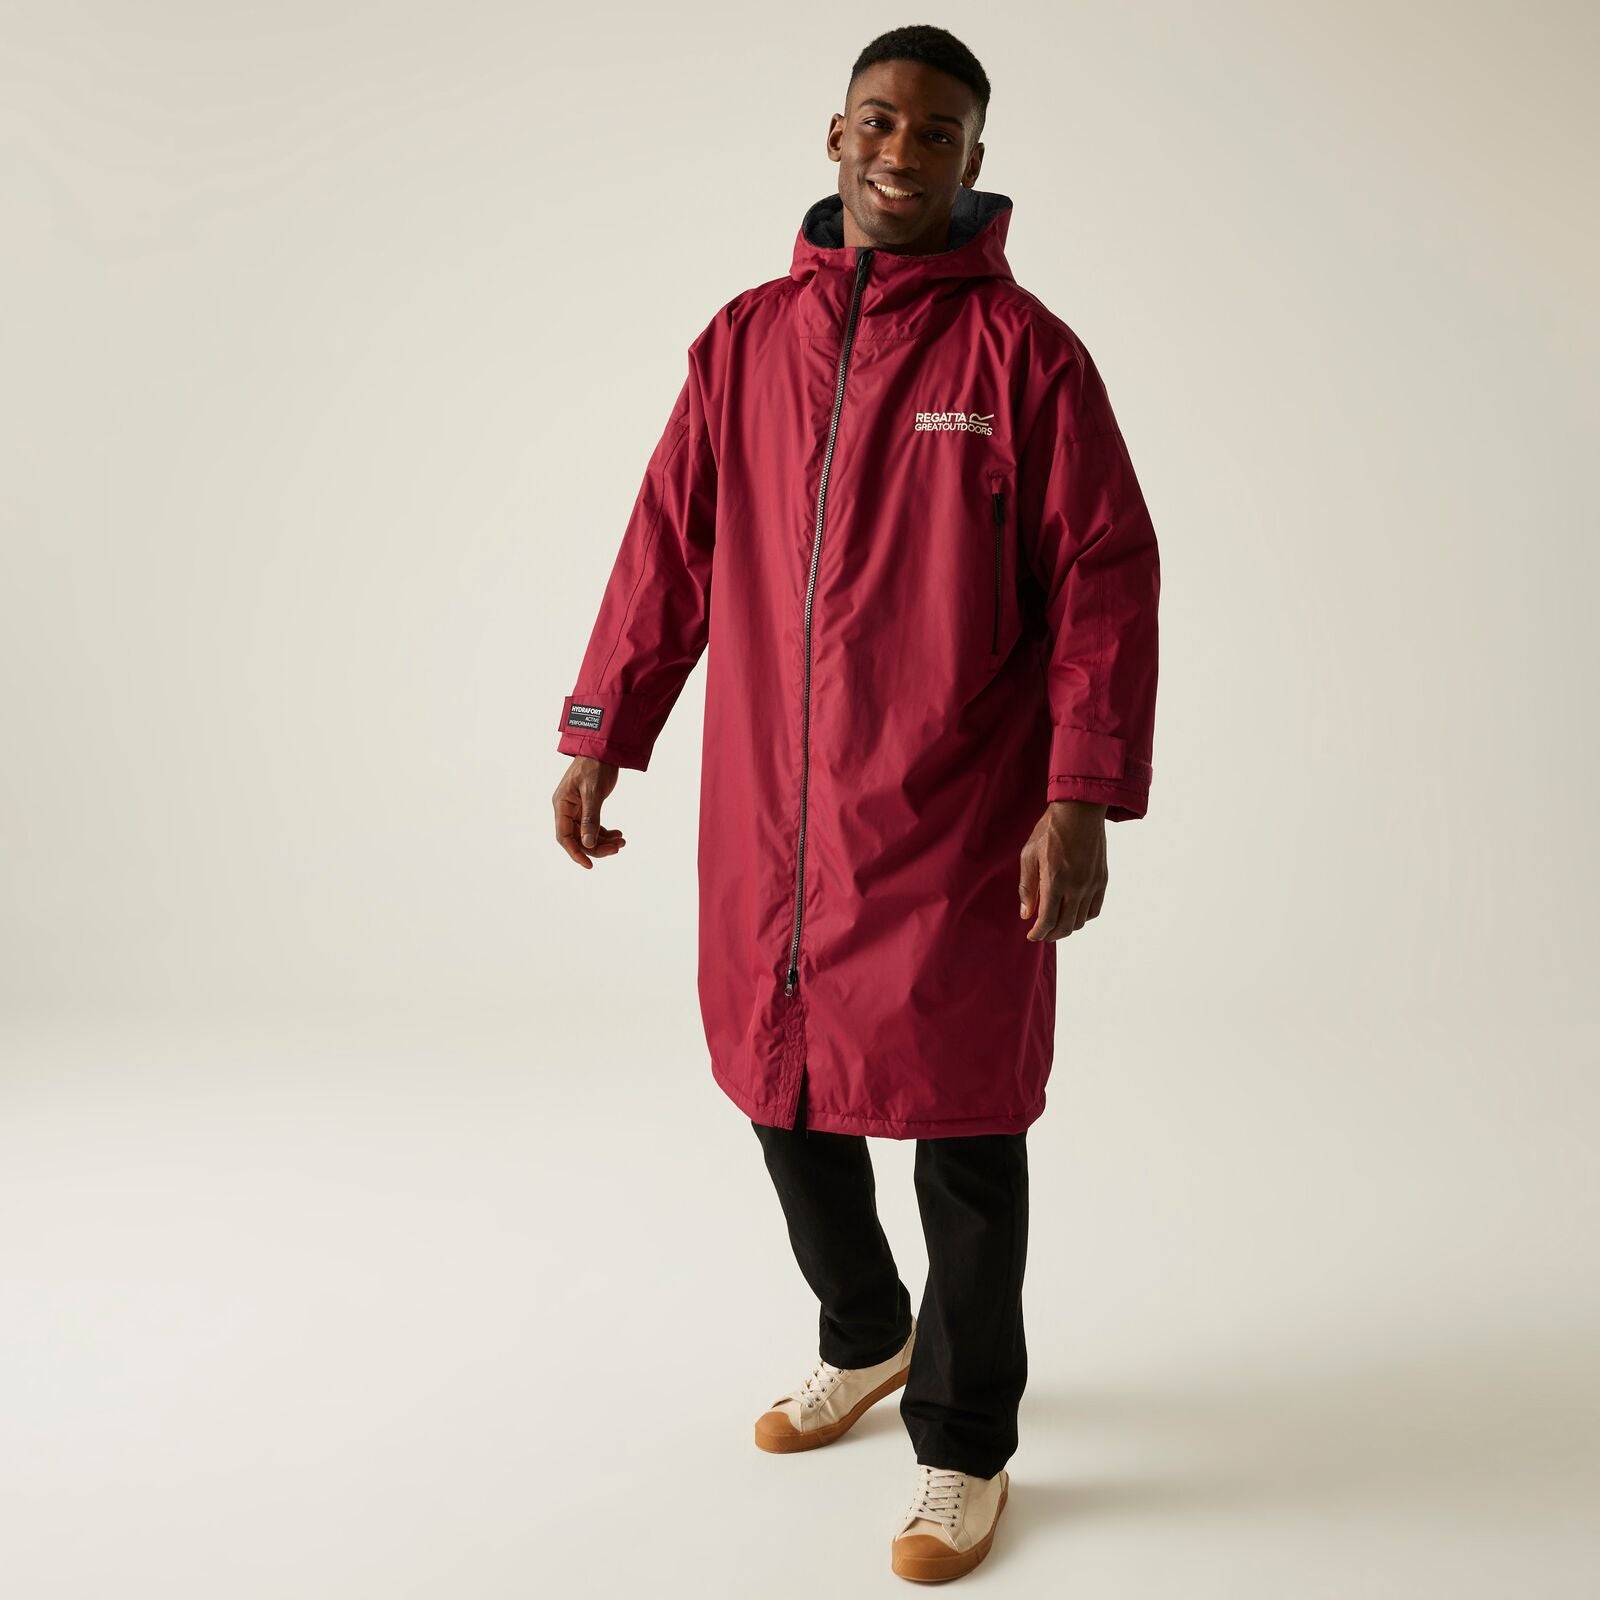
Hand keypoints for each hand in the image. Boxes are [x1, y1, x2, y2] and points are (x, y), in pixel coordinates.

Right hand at [553, 756, 627, 868]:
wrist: (604, 748)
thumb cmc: (595, 765)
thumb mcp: (594, 792)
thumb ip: (591, 818)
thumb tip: (587, 844)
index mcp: (562, 804)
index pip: (564, 837)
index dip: (575, 853)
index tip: (589, 865)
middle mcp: (566, 808)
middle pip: (577, 837)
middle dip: (597, 846)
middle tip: (617, 847)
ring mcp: (576, 808)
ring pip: (587, 833)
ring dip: (603, 840)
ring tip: (622, 841)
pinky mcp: (587, 806)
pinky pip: (593, 825)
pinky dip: (605, 832)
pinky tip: (618, 834)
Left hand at [1019, 800, 1107, 939]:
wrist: (1080, 810)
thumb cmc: (1050, 830)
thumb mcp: (1029, 855)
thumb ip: (1027, 887)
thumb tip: (1026, 913)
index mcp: (1055, 880)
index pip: (1047, 920)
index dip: (1038, 933)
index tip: (1032, 935)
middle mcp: (1076, 886)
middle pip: (1065, 926)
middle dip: (1051, 935)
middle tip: (1042, 934)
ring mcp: (1091, 884)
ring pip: (1080, 921)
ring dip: (1066, 928)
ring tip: (1055, 925)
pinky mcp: (1102, 880)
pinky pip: (1094, 909)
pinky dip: (1083, 917)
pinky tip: (1073, 914)